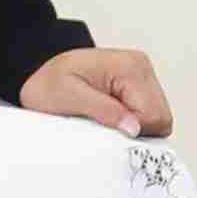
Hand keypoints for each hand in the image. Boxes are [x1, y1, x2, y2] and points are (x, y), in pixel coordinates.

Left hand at [18, 44, 172, 139]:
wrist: (35, 74)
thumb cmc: (47, 83)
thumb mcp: (68, 97)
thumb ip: (104, 111)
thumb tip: (134, 128)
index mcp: (130, 67)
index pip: (154, 115)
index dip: (133, 130)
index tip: (107, 130)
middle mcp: (141, 67)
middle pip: (161, 117)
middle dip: (136, 129)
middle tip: (105, 127)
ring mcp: (141, 75)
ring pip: (157, 118)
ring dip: (134, 126)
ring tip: (104, 120)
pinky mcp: (136, 85)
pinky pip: (147, 114)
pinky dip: (132, 121)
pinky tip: (110, 117)